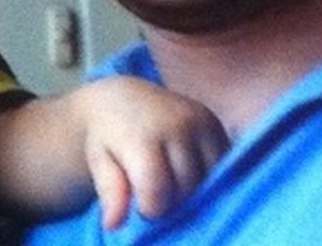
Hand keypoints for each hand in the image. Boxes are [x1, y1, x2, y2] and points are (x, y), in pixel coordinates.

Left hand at [77, 77, 228, 228]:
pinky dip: (207, 175)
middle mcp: (177, 124)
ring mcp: (200, 121)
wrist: (123, 97)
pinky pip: (221, 165)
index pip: (157, 191)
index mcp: (144, 135)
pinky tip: (187, 170)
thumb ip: (110, 191)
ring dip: (192, 189)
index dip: (150, 207)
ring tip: (169, 178)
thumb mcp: (100, 161)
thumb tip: (113, 224)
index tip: (139, 201)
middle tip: (154, 188)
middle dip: (171, 200)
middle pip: (185, 188)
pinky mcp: (214, 122)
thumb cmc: (109, 136)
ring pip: (208, 180)